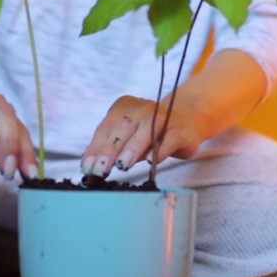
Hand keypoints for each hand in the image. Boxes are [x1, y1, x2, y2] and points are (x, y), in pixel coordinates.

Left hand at [81, 95, 208, 176]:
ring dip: (132, 147)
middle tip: (100, 169)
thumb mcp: (128, 138)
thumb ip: (110, 150)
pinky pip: (169, 139)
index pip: (106, 128)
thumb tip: (90, 167)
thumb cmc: (151, 133)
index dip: (96, 148)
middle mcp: (142, 108)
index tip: (87, 167)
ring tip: (122, 165)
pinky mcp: (180, 130)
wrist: (188, 121)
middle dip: (110, 149)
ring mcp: (163, 117)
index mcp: (124, 107)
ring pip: (146, 128)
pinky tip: (151, 161)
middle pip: (123, 126)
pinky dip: (159, 150)